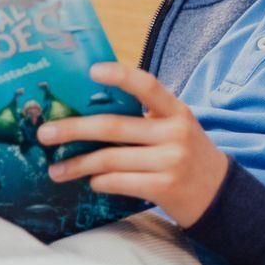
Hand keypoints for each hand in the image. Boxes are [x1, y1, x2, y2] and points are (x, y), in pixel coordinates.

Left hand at [38, 62, 228, 227]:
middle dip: (73, 129)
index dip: (121, 76)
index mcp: (176, 112)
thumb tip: (89, 117)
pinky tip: (92, 182)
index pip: (148, 85)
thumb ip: (146, 120)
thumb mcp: (177, 129)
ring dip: (78, 164)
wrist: (220, 194)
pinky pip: (118, 182)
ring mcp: (171, 160)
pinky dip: (99, 182)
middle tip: (45, 133)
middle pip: (113, 127)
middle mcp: (175, 132)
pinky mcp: (164, 187)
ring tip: (56, 170)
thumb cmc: (187, 156)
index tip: (92, 71)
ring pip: (110, 159)